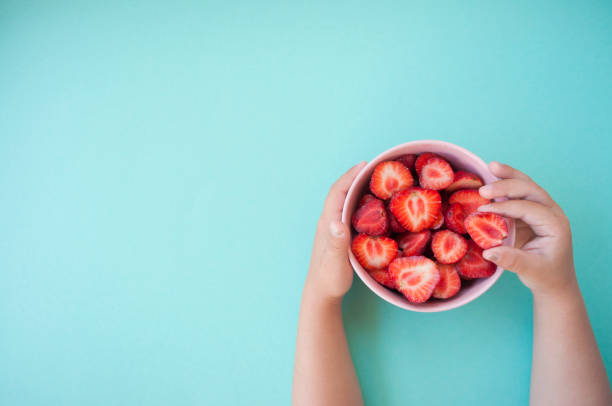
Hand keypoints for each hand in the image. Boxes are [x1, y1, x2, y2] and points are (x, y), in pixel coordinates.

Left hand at [306, 162, 366, 299]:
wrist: (321, 292)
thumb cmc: (329, 278)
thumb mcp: (336, 262)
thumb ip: (337, 242)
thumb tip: (337, 222)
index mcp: (328, 222)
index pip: (337, 192)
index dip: (350, 176)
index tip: (365, 164)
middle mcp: (328, 221)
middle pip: (341, 192)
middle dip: (355, 177)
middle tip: (375, 167)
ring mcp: (332, 228)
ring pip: (344, 201)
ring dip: (357, 188)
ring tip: (375, 180)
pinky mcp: (338, 235)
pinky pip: (348, 211)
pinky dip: (359, 202)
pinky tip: (371, 205)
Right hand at [477, 162, 575, 295]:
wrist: (554, 280)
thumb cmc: (545, 276)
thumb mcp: (530, 271)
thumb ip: (511, 260)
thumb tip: (488, 251)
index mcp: (555, 225)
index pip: (529, 208)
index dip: (505, 207)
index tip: (483, 209)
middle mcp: (552, 213)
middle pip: (531, 190)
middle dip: (507, 186)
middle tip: (483, 190)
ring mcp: (542, 210)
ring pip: (527, 186)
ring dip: (509, 176)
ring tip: (491, 166)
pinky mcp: (531, 212)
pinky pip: (519, 193)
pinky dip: (507, 183)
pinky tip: (493, 175)